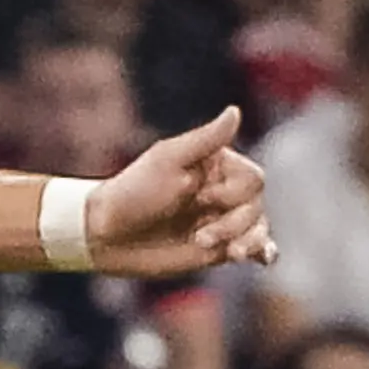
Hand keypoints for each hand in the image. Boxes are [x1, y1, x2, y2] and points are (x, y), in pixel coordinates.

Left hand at [85, 107, 274, 278]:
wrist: (106, 233)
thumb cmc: (133, 192)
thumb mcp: (167, 160)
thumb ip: (205, 139)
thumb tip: (235, 111)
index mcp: (217, 166)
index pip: (253, 179)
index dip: (232, 193)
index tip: (199, 198)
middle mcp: (223, 191)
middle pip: (257, 205)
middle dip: (233, 223)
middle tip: (199, 236)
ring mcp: (221, 219)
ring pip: (258, 228)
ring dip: (248, 241)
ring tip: (229, 253)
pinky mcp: (217, 247)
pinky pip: (252, 248)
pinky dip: (263, 251)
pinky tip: (262, 257)